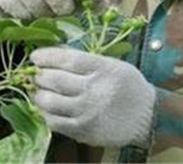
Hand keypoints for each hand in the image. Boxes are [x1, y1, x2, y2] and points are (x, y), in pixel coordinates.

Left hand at [30, 47, 154, 147]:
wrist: (147, 116)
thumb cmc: (128, 86)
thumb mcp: (112, 65)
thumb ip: (86, 59)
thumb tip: (57, 51)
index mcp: (103, 69)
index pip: (68, 59)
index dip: (47, 56)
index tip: (35, 56)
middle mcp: (94, 90)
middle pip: (55, 80)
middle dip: (40, 75)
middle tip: (36, 74)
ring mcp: (87, 112)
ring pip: (50, 102)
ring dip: (39, 94)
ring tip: (39, 91)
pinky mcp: (84, 131)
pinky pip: (55, 122)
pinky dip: (46, 113)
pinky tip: (47, 108)